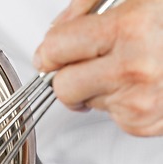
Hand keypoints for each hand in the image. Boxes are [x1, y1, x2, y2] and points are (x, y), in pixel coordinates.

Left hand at [33, 0, 162, 135]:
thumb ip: (87, 8)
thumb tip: (56, 31)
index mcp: (131, 27)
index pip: (56, 49)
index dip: (49, 52)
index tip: (50, 55)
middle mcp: (136, 68)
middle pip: (63, 86)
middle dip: (67, 76)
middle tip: (82, 66)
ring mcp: (141, 101)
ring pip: (86, 101)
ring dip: (97, 87)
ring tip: (130, 68)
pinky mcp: (144, 123)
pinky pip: (109, 115)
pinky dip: (119, 101)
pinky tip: (141, 84)